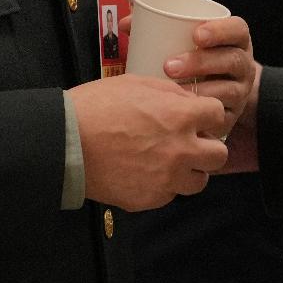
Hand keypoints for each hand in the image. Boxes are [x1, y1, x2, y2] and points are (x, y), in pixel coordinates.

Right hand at [69, 74, 228, 210]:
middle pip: (219, 156)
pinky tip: (143, 173)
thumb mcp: (136, 84)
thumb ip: (171, 93)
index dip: (208, 116)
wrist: (63, 142)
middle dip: (207, 148)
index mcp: (181, 116)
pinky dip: (161, 186)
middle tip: (189, 144)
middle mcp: (181, 150)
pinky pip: (169, 195)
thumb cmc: (95, 107)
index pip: (219, 117)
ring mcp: (167, 179)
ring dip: (189, 171)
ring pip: (199, 181)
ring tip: (168, 162)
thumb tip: (190, 101)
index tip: (199, 119)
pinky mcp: (149, 199)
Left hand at [157, 15, 256, 134]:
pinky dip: (203, 115)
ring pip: (229, 90)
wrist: (215, 90)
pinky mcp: (232, 114)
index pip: (238, 30)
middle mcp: (242, 65)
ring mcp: (240, 91)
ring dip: (201, 90)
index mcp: (234, 41)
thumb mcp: (184, 42)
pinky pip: (222, 116)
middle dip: (202, 62)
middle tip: (169, 66)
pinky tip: (184, 113)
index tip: (196, 34)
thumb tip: (128, 23)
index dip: (220, 31)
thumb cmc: (193, 61)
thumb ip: (159, 30)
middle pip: (232, 60)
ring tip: (173, 92)